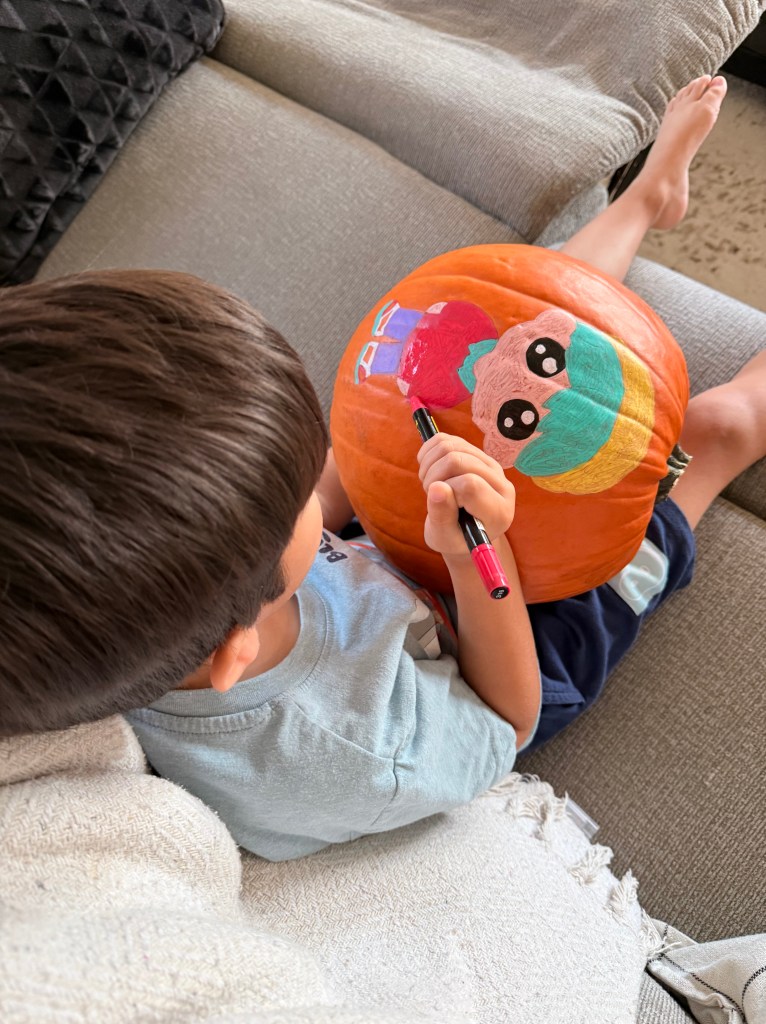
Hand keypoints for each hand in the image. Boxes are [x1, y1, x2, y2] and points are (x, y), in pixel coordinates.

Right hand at [417, 434, 515, 557]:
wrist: (463, 531)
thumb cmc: (454, 538)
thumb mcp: (443, 537)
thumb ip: (442, 516)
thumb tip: (436, 488)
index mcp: (499, 511)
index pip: (470, 484)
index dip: (447, 490)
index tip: (441, 504)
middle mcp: (502, 485)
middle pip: (458, 460)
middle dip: (434, 476)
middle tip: (430, 494)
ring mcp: (491, 466)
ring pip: (451, 446)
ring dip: (430, 464)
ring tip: (431, 485)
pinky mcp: (478, 453)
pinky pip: (447, 438)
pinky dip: (429, 452)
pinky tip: (430, 470)